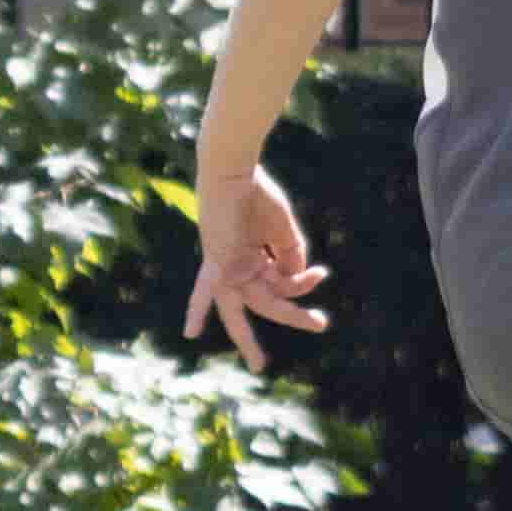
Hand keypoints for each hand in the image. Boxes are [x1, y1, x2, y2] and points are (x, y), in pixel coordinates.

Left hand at [183, 165, 329, 368]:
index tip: (322, 274)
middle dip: (292, 315)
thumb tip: (297, 280)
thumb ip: (290, 257)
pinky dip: (196, 310)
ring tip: (295, 340)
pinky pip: (206, 290)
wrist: (232, 170)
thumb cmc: (256, 194)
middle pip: (268, 301)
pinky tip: (189, 335)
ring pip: (255, 302)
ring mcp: (225, 267)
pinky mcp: (216, 260)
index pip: (279, 285)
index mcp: (250, 261)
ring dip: (275, 320)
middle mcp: (236, 269)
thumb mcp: (281, 230)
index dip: (302, 284)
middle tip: (321, 324)